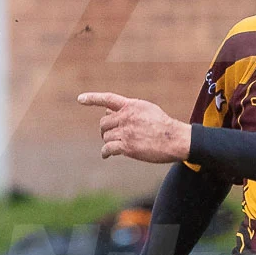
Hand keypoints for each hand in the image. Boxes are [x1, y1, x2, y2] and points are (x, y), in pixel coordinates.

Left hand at [78, 92, 192, 163]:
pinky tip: (106, 155)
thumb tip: (109, 112)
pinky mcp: (127, 147)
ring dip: (108, 141)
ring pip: (106, 137)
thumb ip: (129, 109)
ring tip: (115, 146)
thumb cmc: (164, 126)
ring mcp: (126, 132)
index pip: (108, 99)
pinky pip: (108, 149)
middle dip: (105, 130)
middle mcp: (126, 117)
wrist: (175, 139)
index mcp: (131, 105)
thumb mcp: (147, 110)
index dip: (92, 98)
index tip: (80, 99)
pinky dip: (105, 153)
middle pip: (103, 123)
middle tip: (109, 135)